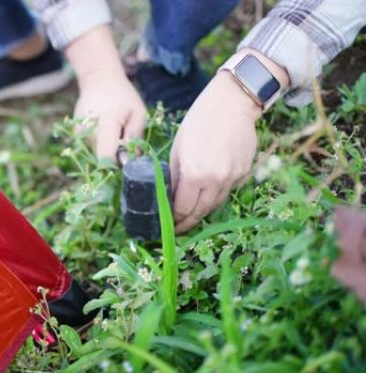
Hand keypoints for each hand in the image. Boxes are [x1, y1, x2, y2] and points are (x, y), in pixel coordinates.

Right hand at [63, 25, 145, 160]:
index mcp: (106, 122)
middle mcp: (88, 128)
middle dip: (114, 156)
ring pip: (95, 153)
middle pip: (101, 157)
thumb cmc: (123, 96)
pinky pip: (91, 146)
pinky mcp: (75, 132)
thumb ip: (136, 137)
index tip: (127, 158)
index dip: (117, 164)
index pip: (106, 157)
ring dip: (107, 148)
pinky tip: (104, 128)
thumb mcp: (138, 113)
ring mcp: (79, 131)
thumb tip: (131, 160)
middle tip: (123, 138)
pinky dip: (100, 143)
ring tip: (114, 130)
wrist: (99, 80)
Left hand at [169, 72, 262, 232]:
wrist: (231, 104)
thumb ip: (175, 176)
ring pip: (217, 204)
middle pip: (201, 212)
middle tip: (179, 226)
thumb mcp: (178, 149)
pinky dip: (217, 194)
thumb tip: (170, 197)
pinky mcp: (244, 172)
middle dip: (189, 222)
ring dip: (203, 210)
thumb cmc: (198, 123)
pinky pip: (228, 190)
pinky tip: (208, 190)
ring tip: (192, 212)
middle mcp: (216, 180)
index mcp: (195, 174)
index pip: (184, 209)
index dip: (176, 221)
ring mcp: (233, 177)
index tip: (169, 226)